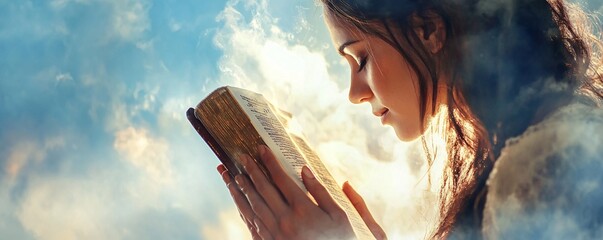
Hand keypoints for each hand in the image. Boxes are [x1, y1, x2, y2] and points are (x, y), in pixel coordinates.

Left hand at [218, 145, 385, 239]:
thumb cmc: (338, 238)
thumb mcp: (339, 216)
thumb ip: (320, 192)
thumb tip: (306, 170)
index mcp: (303, 209)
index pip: (281, 179)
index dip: (270, 162)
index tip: (261, 148)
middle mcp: (285, 220)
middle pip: (263, 190)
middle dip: (251, 171)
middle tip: (241, 156)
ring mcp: (275, 233)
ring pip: (252, 206)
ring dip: (241, 189)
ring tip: (232, 175)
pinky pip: (252, 224)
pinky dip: (243, 210)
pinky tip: (239, 201)